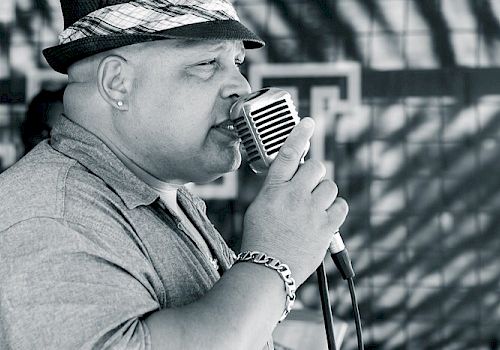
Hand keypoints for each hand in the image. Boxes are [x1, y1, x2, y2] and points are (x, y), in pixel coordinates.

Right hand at [240, 118, 348, 285]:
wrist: (268, 269)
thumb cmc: (259, 240)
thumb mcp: (258, 208)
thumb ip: (276, 190)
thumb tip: (292, 179)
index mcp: (273, 189)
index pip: (289, 153)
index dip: (300, 134)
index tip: (309, 123)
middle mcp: (294, 196)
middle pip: (316, 167)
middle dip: (314, 174)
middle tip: (309, 187)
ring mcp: (312, 211)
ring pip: (330, 186)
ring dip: (324, 193)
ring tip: (314, 207)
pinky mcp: (326, 228)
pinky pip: (341, 206)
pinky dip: (335, 209)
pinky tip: (325, 217)